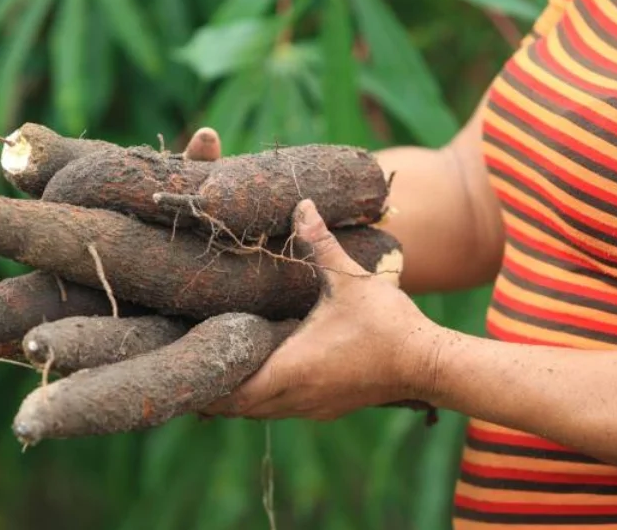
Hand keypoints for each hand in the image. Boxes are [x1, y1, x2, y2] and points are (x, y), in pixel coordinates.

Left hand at [204, 199, 444, 420]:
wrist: (428, 363)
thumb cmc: (387, 323)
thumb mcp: (349, 279)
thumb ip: (320, 244)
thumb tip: (301, 205)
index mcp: (292, 370)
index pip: (232, 392)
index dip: (207, 383)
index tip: (188, 364)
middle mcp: (297, 396)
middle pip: (240, 408)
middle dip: (217, 390)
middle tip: (197, 362)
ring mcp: (314, 407)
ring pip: (262, 412)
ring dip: (243, 394)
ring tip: (224, 367)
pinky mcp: (329, 408)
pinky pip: (285, 409)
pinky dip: (268, 398)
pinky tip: (268, 372)